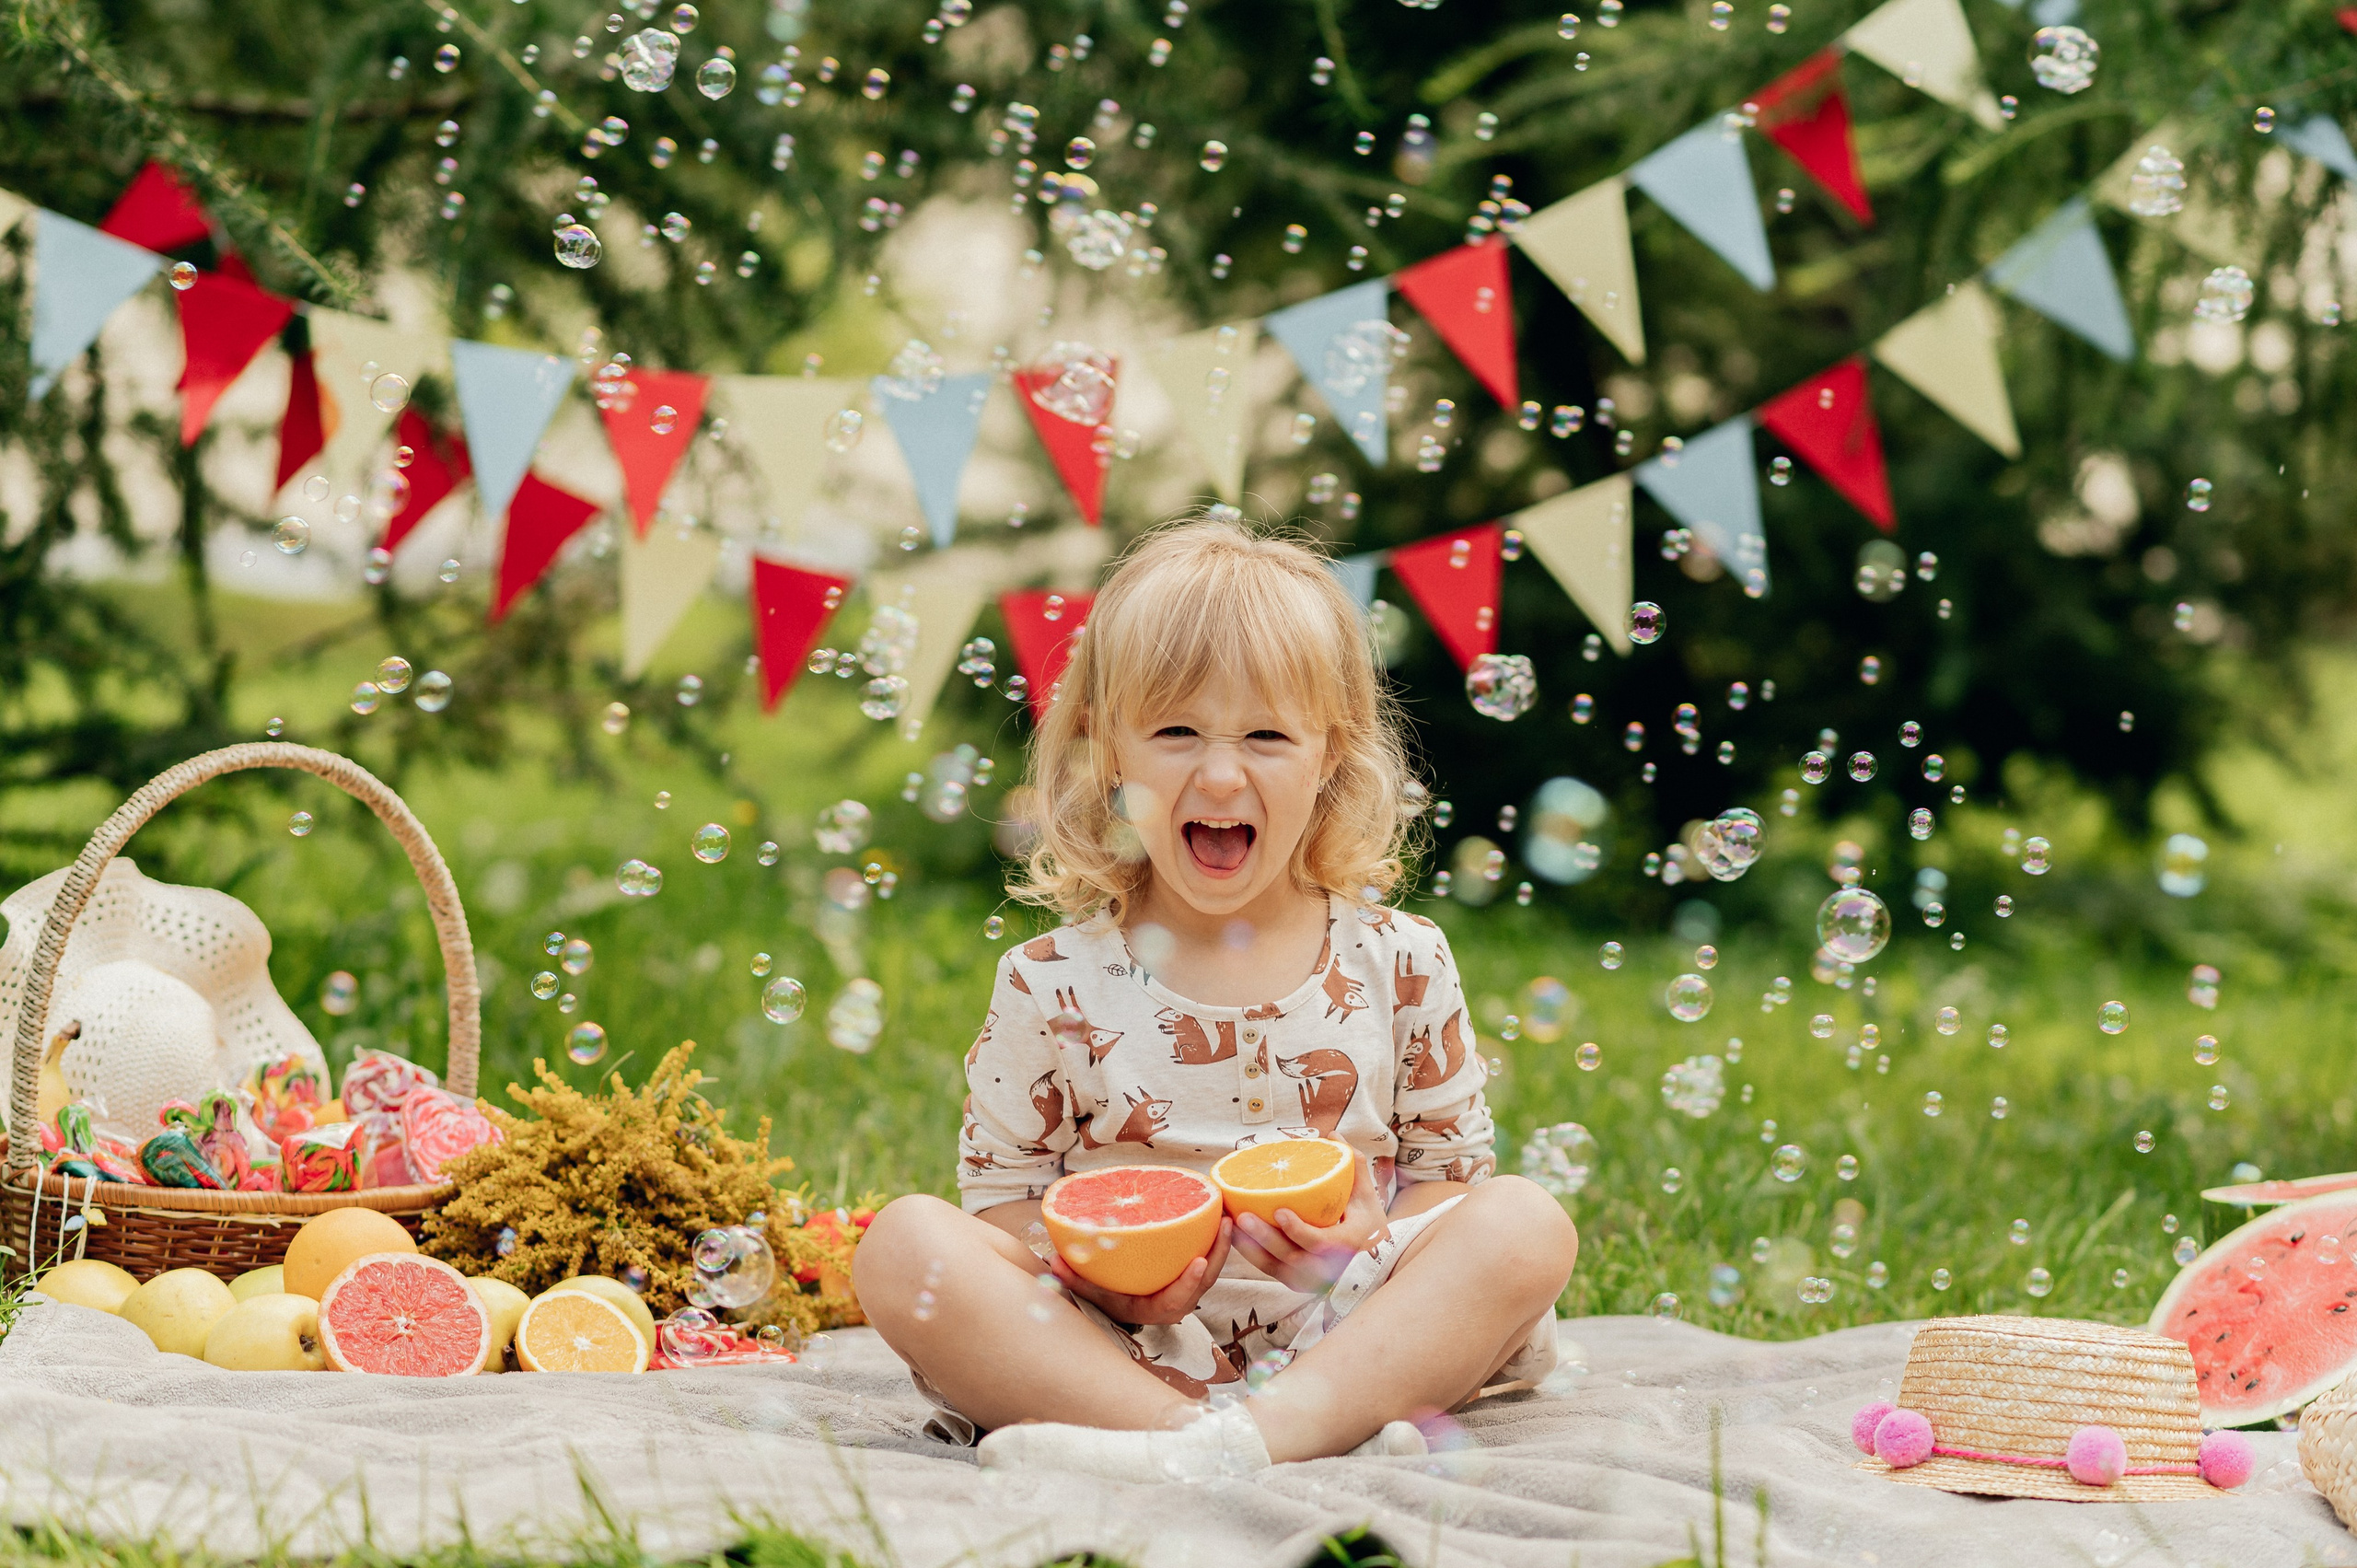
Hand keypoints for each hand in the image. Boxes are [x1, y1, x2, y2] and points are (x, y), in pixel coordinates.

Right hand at [1049, 1217, 1232, 1325]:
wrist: (1117, 1303)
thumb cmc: (1107, 1298)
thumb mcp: (1093, 1293)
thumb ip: (1075, 1279)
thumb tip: (1053, 1262)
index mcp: (1155, 1309)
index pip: (1177, 1300)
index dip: (1189, 1283)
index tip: (1200, 1262)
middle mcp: (1176, 1301)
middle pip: (1204, 1282)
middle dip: (1219, 1254)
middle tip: (1226, 1225)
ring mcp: (1186, 1288)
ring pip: (1212, 1270)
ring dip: (1222, 1245)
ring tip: (1230, 1216)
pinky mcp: (1190, 1275)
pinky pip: (1208, 1260)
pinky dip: (1216, 1242)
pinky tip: (1222, 1217)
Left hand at [1227, 1155, 1390, 1293]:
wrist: (1369, 1257)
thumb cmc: (1366, 1221)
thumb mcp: (1365, 1194)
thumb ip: (1353, 1165)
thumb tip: (1333, 1136)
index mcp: (1348, 1243)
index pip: (1320, 1243)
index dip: (1299, 1231)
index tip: (1280, 1211)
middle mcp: (1329, 1267)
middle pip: (1292, 1257)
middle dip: (1265, 1239)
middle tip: (1242, 1217)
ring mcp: (1310, 1278)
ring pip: (1275, 1267)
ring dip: (1251, 1247)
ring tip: (1230, 1224)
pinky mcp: (1294, 1279)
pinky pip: (1269, 1269)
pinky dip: (1250, 1253)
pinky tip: (1234, 1235)